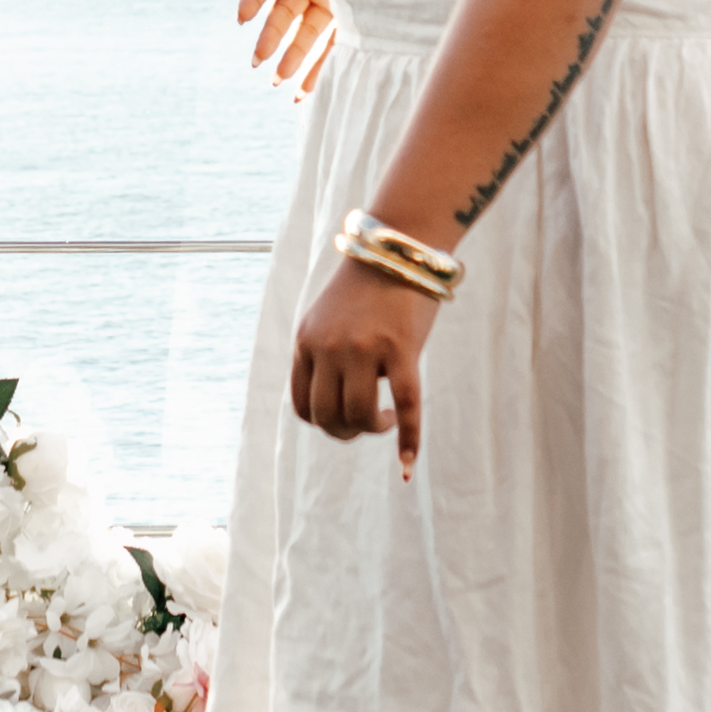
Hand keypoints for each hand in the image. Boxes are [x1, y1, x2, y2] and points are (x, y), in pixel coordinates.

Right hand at [231, 0, 332, 94]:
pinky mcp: (352, 23)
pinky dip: (317, 71)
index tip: (243, 18)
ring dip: (291, 59)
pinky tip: (301, 92)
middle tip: (258, 59)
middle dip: (270, 37)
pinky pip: (331, 50)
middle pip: (283, 13)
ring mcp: (331, 5)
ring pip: (305, 36)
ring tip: (277, 81)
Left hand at [287, 256, 436, 461]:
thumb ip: (323, 356)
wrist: (398, 250)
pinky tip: (407, 460)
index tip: (344, 420)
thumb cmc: (366, 289)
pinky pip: (406, 405)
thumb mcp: (328, 320)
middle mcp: (329, 347)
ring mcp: (364, 348)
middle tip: (368, 424)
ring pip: (361, 414)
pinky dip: (408, 439)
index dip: (323, 424)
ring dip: (373, 429)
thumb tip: (336, 404)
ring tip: (387, 421)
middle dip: (346, 432)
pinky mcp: (401, 348)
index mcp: (306, 342)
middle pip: (328, 416)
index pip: (303, 405)